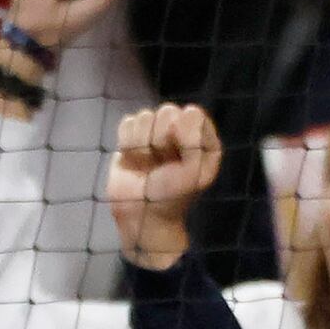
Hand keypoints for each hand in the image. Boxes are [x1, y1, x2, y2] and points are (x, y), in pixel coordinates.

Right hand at [104, 104, 222, 268]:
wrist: (140, 216)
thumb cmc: (172, 198)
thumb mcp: (195, 174)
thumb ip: (196, 141)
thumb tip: (184, 112)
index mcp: (202, 139)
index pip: (193, 115)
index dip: (183, 134)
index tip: (179, 156)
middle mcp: (181, 132)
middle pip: (167, 112)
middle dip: (161, 139)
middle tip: (161, 163)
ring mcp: (155, 133)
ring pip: (145, 116)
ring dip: (142, 144)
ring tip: (146, 165)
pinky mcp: (133, 137)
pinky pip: (128, 123)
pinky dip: (127, 143)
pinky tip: (133, 160)